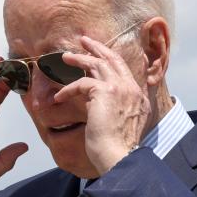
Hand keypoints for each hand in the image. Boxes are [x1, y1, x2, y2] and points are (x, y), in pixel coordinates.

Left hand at [54, 36, 149, 174]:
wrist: (119, 156)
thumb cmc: (117, 148)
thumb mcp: (123, 124)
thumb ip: (116, 110)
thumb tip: (99, 105)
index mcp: (138, 96)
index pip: (123, 69)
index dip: (110, 58)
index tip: (99, 53)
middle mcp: (132, 89)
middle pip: (113, 59)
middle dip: (97, 48)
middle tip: (84, 40)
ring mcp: (120, 88)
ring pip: (97, 65)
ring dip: (80, 58)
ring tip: (66, 56)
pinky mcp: (104, 92)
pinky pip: (81, 83)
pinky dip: (68, 89)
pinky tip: (59, 97)